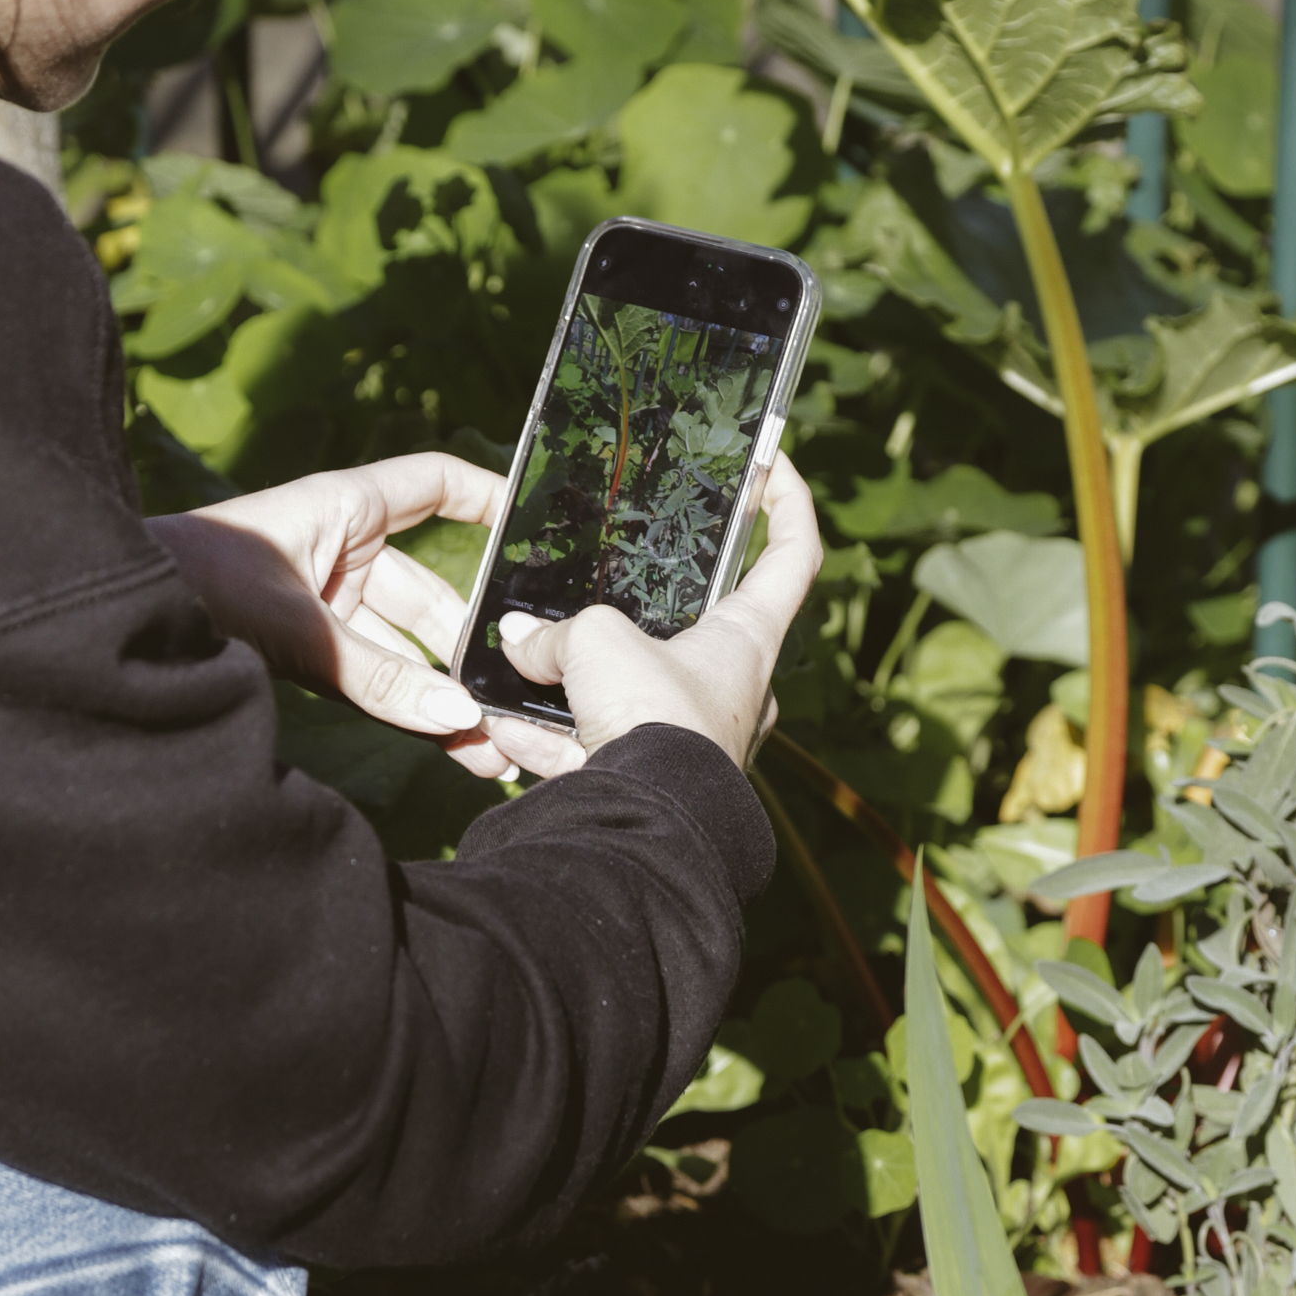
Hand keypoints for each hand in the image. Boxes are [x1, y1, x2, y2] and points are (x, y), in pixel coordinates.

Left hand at [149, 454, 569, 782]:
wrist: (108, 616)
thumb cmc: (195, 581)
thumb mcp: (299, 630)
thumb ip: (380, 677)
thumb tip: (458, 716)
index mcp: (345, 507)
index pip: (437, 486)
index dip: (489, 500)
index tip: (539, 532)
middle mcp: (342, 548)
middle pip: (431, 591)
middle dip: (470, 646)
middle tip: (513, 693)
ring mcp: (324, 600)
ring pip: (404, 645)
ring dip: (441, 692)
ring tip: (487, 745)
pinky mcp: (306, 649)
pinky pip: (372, 676)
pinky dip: (403, 706)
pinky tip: (444, 743)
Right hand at [494, 453, 822, 774]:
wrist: (644, 828)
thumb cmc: (652, 719)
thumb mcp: (597, 643)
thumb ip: (558, 630)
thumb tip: (519, 641)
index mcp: (749, 639)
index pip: (793, 556)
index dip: (790, 504)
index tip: (774, 466)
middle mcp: (731, 689)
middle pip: (693, 631)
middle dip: (632, 617)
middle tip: (590, 595)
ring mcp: (692, 740)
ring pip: (627, 696)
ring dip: (572, 686)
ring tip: (519, 668)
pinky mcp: (651, 783)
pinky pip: (593, 749)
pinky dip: (549, 739)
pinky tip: (502, 728)